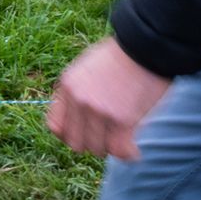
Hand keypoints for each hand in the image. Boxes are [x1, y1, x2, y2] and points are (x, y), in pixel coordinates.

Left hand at [47, 36, 171, 160]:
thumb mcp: (86, 67)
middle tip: (107, 138)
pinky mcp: (122, 120)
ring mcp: (99, 111)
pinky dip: (128, 153)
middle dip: (91, 144)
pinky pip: (119, 151)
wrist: (145, 46)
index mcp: (67, 86)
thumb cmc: (120, 56)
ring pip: (97, 149)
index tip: (84, 134)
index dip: (69, 135)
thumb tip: (77, 118)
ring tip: (122, 139)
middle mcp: (79, 100)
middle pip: (76, 143)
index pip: (56, 127)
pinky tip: (134, 150)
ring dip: (110, 147)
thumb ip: (77, 91)